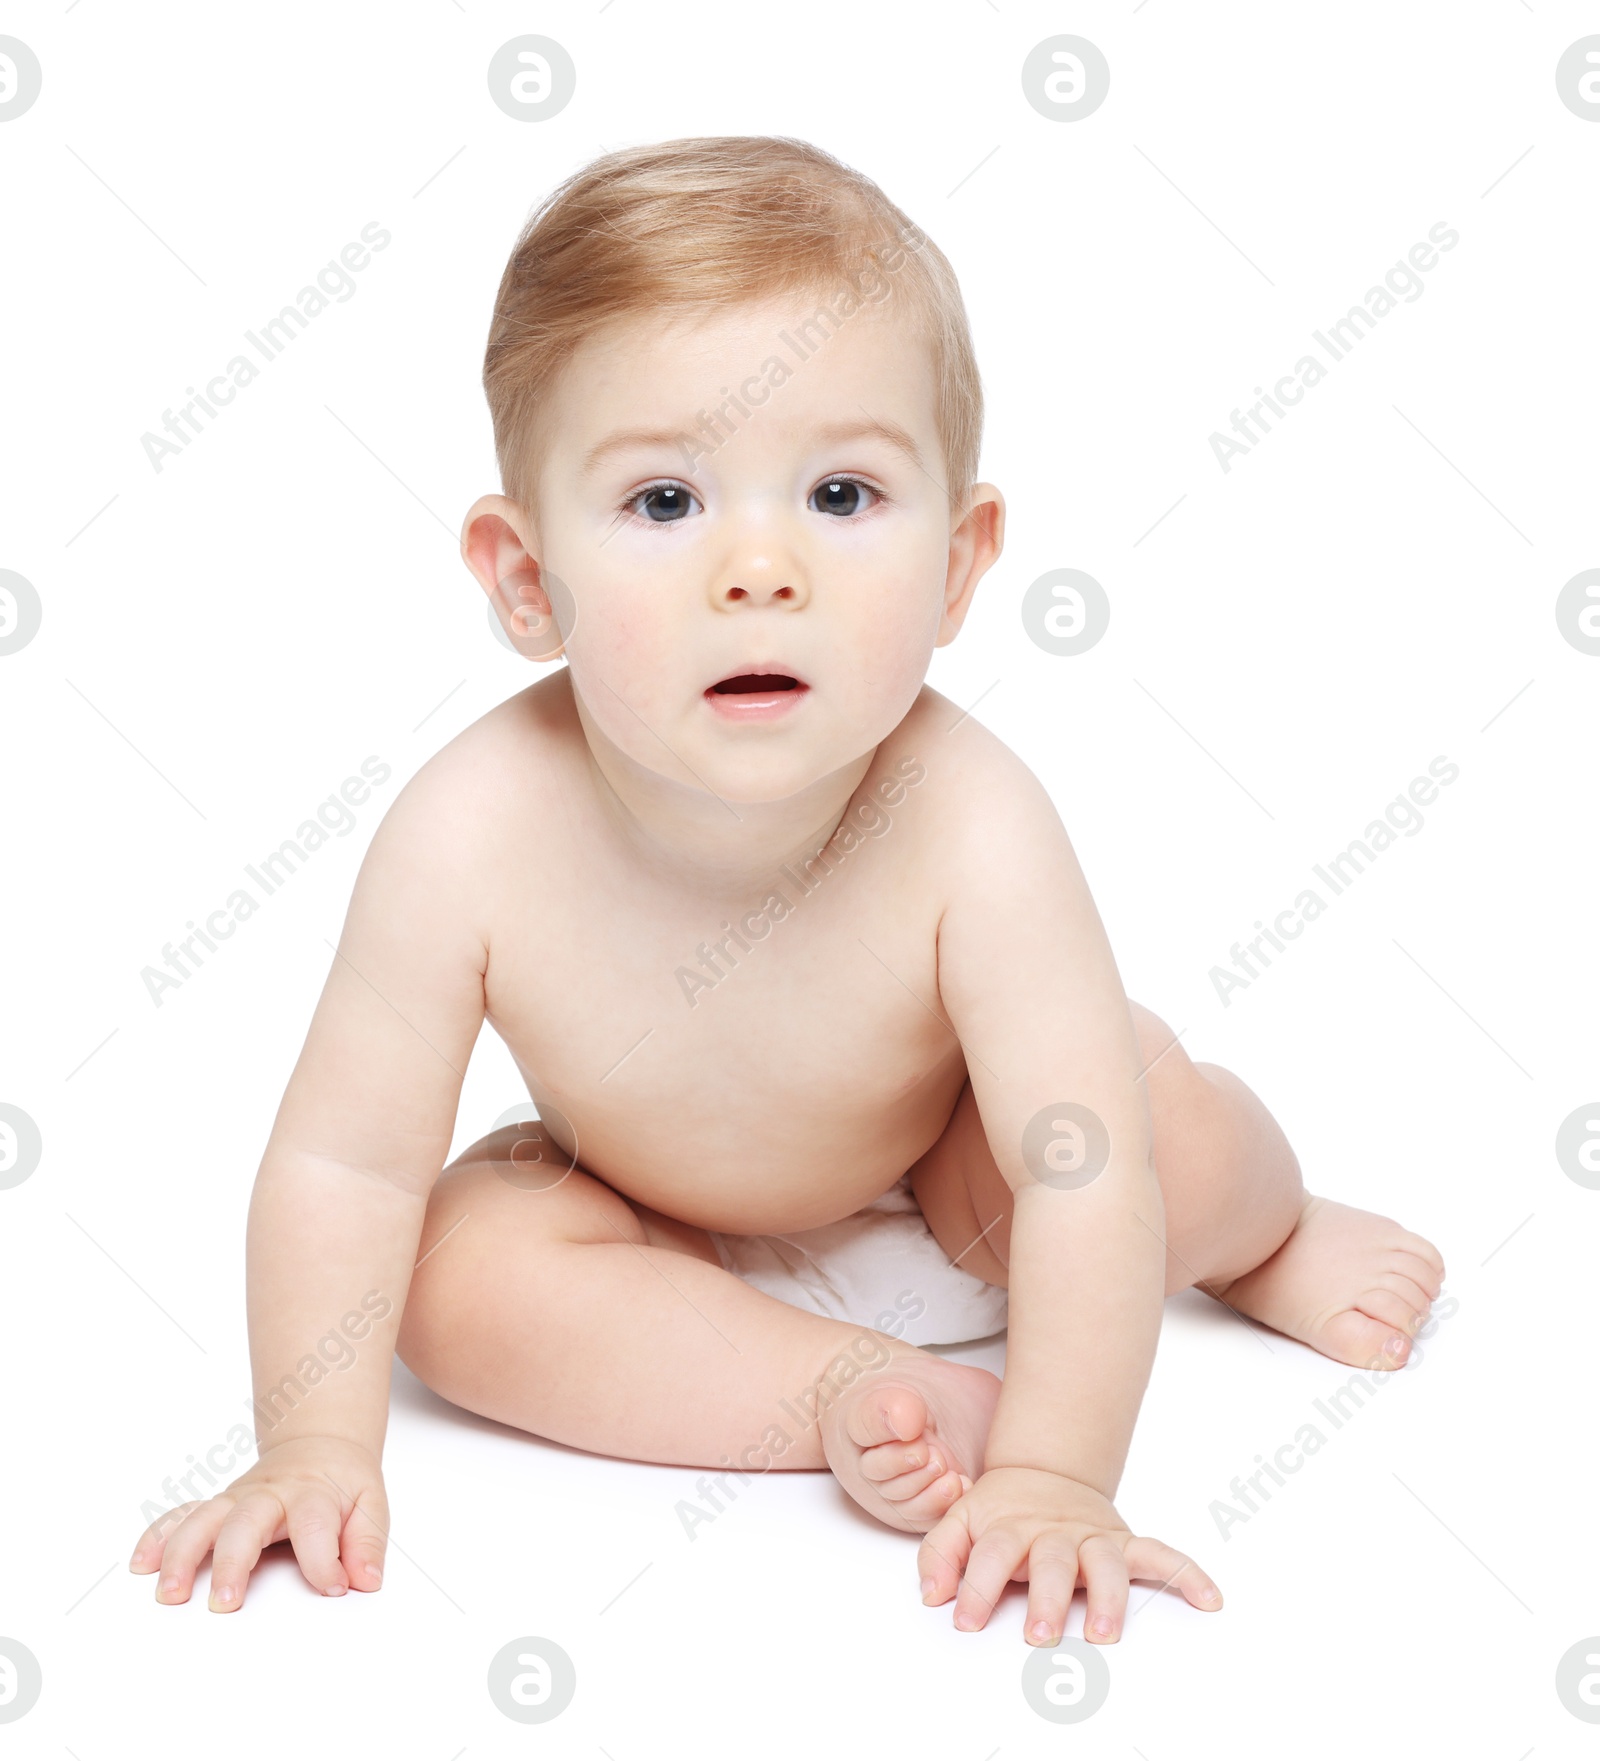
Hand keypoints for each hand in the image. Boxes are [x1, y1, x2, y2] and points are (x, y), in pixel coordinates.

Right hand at [129, 1435, 388, 1611]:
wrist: (320, 1446)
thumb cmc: (343, 1483)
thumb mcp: (371, 1503)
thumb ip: (367, 1542)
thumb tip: (365, 1581)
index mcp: (313, 1494)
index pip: (315, 1525)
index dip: (324, 1560)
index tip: (334, 1588)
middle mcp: (269, 1495)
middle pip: (246, 1521)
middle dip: (232, 1562)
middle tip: (224, 1604)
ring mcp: (238, 1499)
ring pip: (203, 1518)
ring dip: (182, 1553)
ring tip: (169, 1593)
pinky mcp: (218, 1507)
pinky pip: (182, 1516)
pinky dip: (158, 1537)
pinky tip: (142, 1564)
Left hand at [917, 1465, 1220, 1643]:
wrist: (1042, 1470)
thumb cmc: (1001, 1509)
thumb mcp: (959, 1519)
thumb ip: (940, 1555)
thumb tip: (931, 1596)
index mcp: (1009, 1525)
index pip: (990, 1555)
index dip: (974, 1587)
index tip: (964, 1619)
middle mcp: (1052, 1532)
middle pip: (1051, 1562)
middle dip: (1046, 1599)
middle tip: (1039, 1634)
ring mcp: (1090, 1536)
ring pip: (1104, 1563)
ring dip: (1107, 1598)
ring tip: (1104, 1633)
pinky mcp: (1121, 1541)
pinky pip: (1160, 1554)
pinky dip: (1186, 1572)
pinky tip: (1208, 1597)